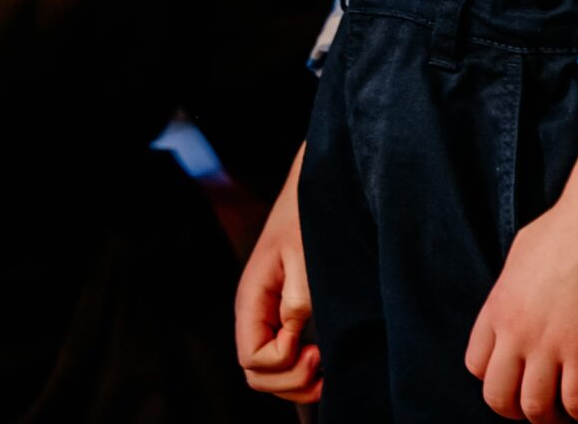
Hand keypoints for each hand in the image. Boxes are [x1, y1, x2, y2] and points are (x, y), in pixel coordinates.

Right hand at [234, 146, 319, 401]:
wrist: (316, 193)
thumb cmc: (308, 220)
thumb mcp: (304, 256)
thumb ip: (296, 298)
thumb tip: (292, 335)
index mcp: (251, 299)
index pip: (253, 358)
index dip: (283, 360)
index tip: (312, 343)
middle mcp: (255, 315)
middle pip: (256, 375)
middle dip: (289, 381)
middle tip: (323, 360)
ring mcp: (268, 320)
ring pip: (269, 375)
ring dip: (296, 384)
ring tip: (326, 369)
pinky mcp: (285, 320)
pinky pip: (284, 362)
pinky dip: (302, 375)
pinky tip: (325, 362)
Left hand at [466, 196, 577, 420]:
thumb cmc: (564, 228)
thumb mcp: (519, 258)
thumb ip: (513, 291)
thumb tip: (520, 306)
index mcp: (496, 308)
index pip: (476, 365)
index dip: (495, 381)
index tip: (516, 382)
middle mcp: (514, 331)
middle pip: (498, 396)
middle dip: (516, 412)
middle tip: (538, 409)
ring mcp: (547, 342)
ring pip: (535, 407)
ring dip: (551, 419)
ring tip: (568, 413)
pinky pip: (576, 400)